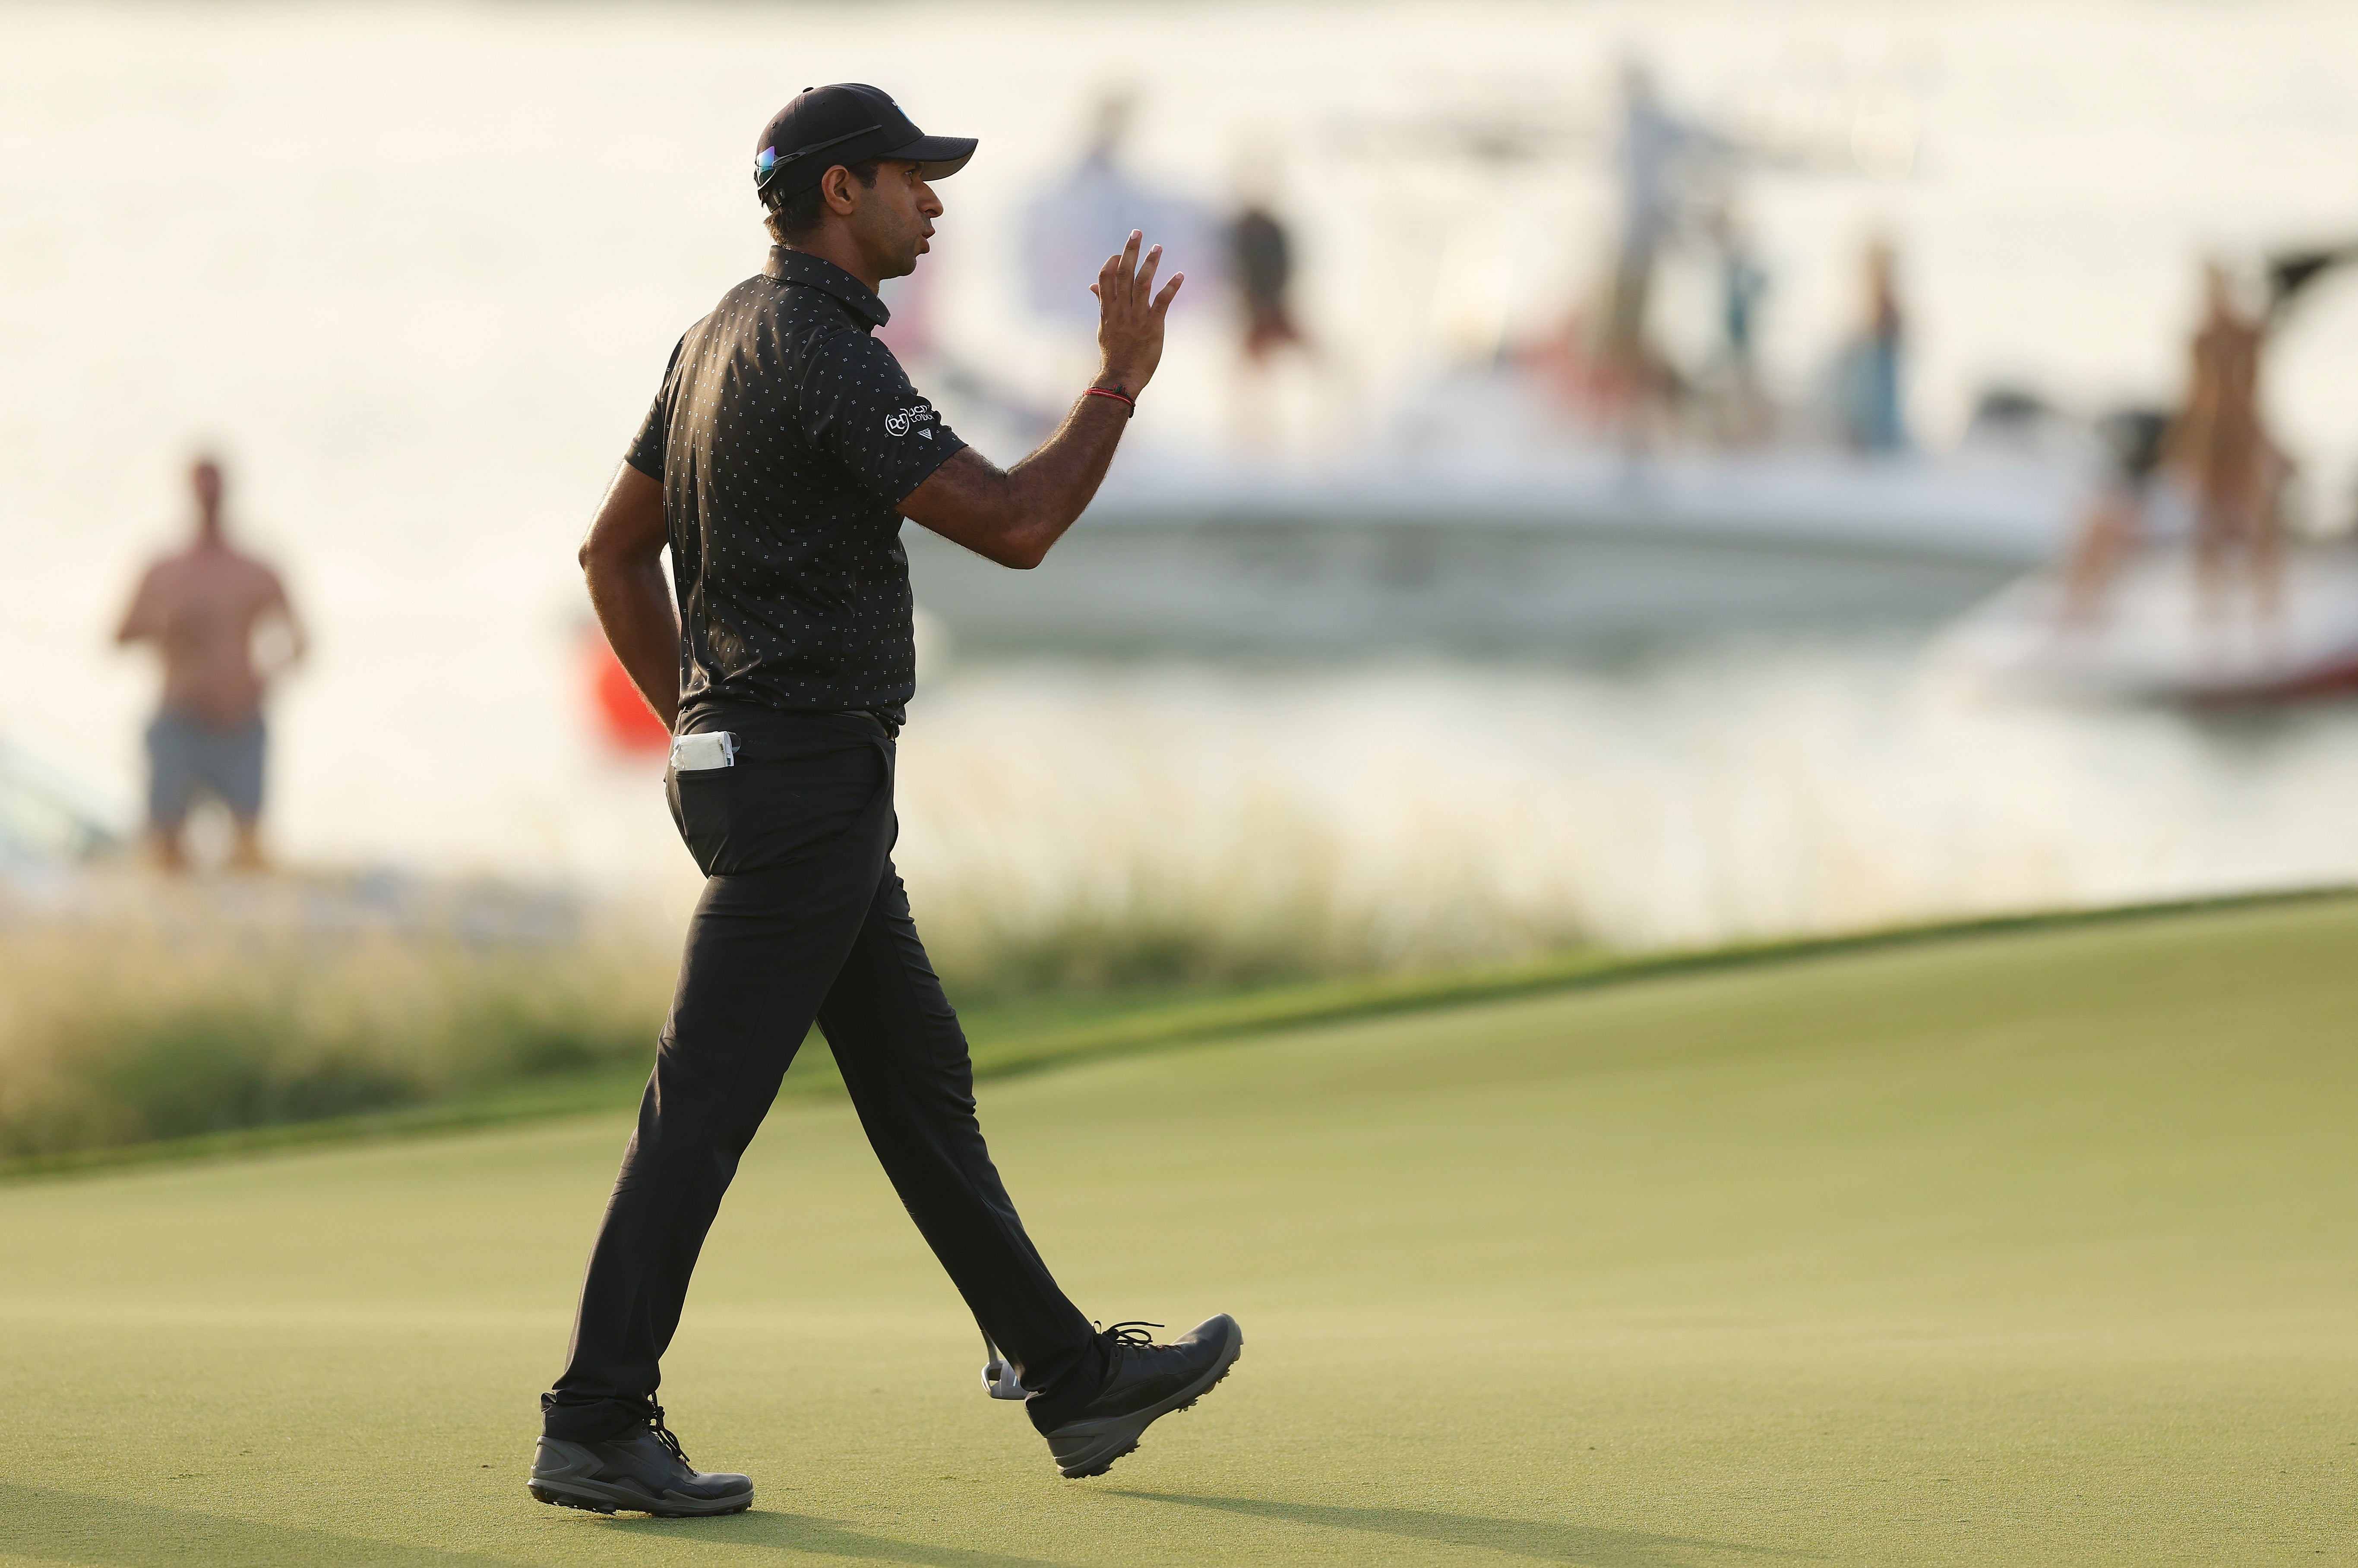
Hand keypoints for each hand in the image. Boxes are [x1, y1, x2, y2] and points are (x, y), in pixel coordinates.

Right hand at [1090, 230, 1182, 392]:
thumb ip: (1102, 303)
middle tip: (1137, 232)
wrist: (1121, 376)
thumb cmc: (1113, 353)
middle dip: (1130, 251)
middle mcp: (1120, 309)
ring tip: (1158, 247)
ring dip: (1150, 263)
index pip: (1106, 277)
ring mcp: (1136, 317)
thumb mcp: (1104, 326)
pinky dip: (1171, 286)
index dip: (1113, 261)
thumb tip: (1093, 286)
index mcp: (1108, 309)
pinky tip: (1179, 274)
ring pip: (1142, 283)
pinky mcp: (1153, 326)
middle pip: (1123, 273)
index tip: (1121, 251)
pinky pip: (1162, 301)